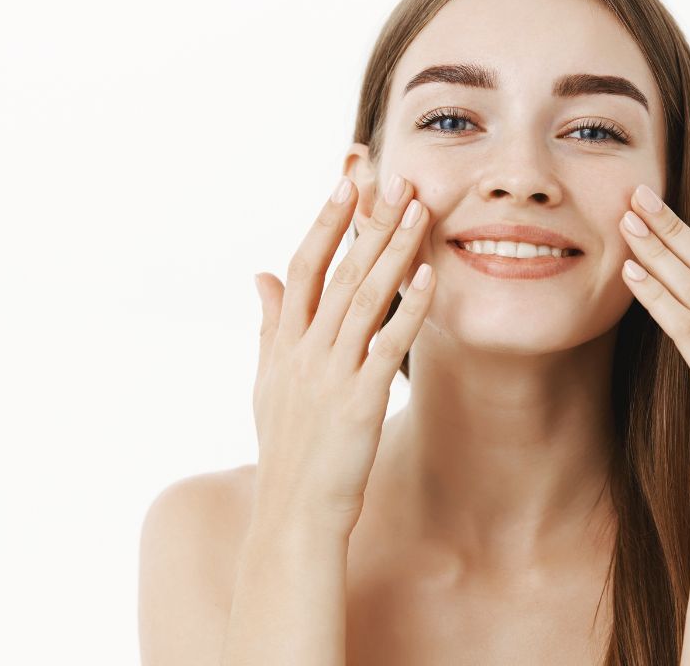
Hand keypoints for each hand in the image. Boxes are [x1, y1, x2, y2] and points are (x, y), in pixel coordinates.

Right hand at [250, 173, 433, 536]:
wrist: (292, 512)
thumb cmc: (286, 446)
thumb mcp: (267, 380)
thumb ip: (269, 323)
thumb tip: (260, 274)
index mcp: (284, 342)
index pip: (304, 266)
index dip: (325, 221)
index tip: (347, 181)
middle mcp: (305, 350)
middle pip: (337, 272)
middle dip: (367, 222)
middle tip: (394, 178)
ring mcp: (331, 374)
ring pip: (364, 299)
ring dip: (393, 251)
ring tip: (418, 210)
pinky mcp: (360, 401)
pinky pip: (389, 346)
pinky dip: (409, 309)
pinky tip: (430, 276)